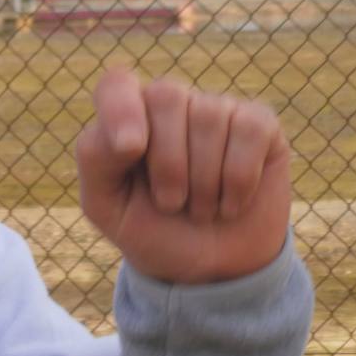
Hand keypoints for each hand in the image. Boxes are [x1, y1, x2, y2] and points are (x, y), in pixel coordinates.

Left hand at [75, 67, 292, 284]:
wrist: (212, 270)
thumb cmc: (153, 229)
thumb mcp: (107, 205)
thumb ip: (96, 159)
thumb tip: (130, 136)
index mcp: (128, 116)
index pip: (117, 84)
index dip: (122, 109)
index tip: (130, 151)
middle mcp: (172, 103)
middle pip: (167, 96)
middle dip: (169, 164)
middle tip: (171, 204)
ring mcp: (217, 109)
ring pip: (209, 117)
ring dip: (204, 183)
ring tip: (202, 209)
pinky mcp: (259, 124)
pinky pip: (250, 131)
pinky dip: (239, 180)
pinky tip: (232, 203)